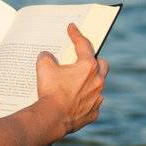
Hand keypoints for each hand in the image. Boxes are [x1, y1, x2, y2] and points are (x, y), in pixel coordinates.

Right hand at [35, 24, 108, 139]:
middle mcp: (98, 81)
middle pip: (102, 65)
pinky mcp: (93, 113)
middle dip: (94, 60)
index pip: (84, 45)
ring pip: (98, 85)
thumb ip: (47, 57)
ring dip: (90, 82)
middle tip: (83, 59)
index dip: (76, 34)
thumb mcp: (44, 67)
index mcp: (88, 66)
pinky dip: (85, 100)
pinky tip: (75, 101)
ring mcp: (97, 98)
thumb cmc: (50, 91)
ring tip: (77, 82)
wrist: (52, 118)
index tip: (72, 28)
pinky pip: (92, 103)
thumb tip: (47, 56)